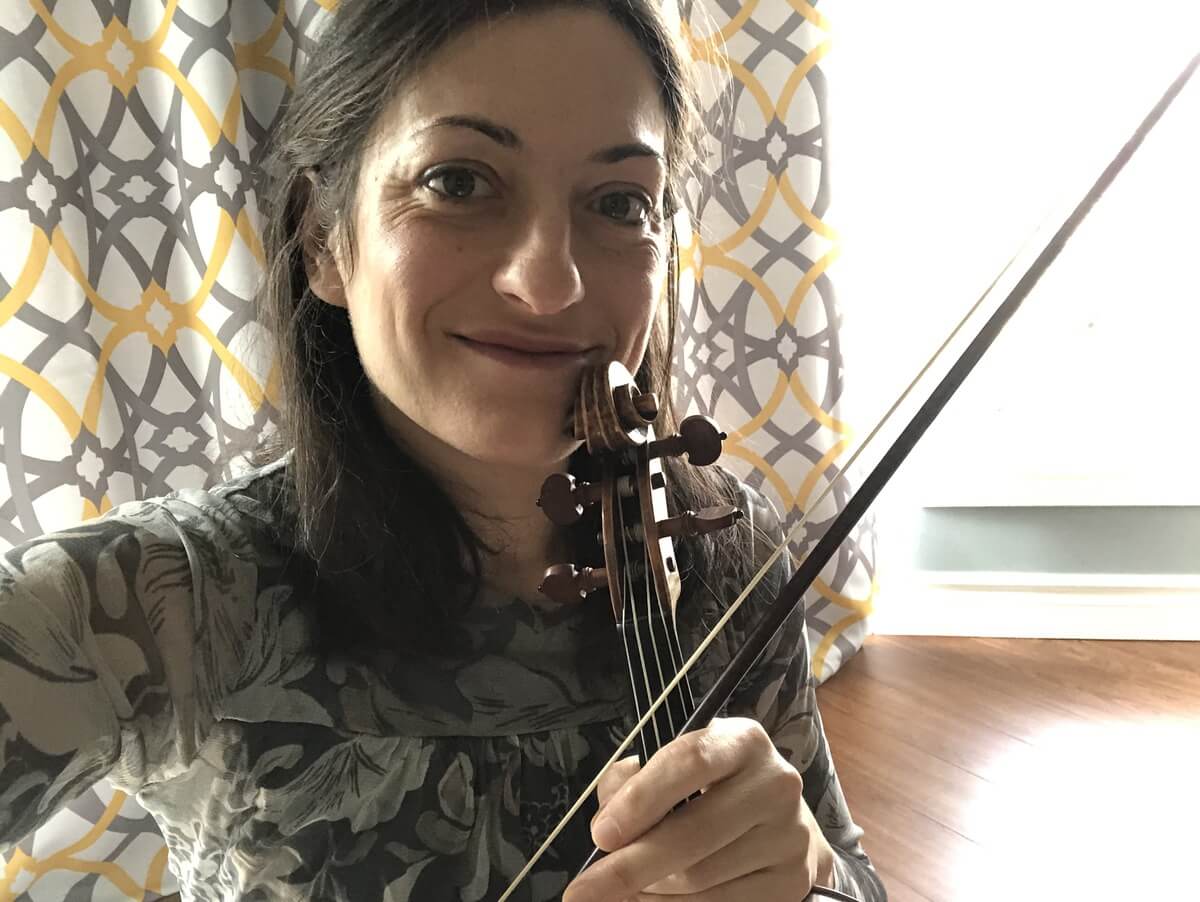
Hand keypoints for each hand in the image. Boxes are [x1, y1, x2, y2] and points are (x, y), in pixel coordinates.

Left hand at [562, 717, 836, 900]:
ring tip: (625, 889)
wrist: (779, 827)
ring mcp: (789, 836)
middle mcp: (775, 784)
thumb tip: (607, 816)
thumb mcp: (675, 767)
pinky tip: (652, 901)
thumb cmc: (713, 790)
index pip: (689, 763)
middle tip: (585, 889)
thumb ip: (632, 781)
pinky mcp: (790, 882)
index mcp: (742, 741)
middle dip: (630, 866)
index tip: (601, 834)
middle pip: (693, 833)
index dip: (640, 800)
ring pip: (700, 877)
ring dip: (651, 890)